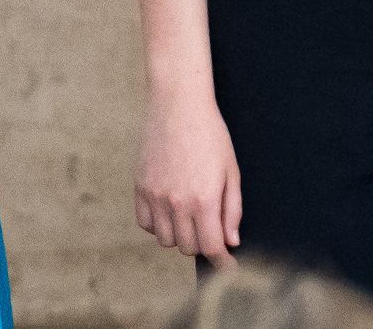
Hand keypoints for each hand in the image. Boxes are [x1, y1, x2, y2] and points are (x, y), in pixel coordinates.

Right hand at [133, 86, 240, 265]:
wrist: (177, 105)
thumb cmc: (210, 135)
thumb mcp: (231, 172)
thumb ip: (232, 210)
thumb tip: (231, 241)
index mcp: (204, 199)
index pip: (212, 248)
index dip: (223, 263)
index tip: (228, 266)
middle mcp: (177, 202)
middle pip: (188, 248)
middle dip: (203, 246)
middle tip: (211, 232)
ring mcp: (155, 195)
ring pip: (165, 240)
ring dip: (180, 237)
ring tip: (189, 221)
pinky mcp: (139, 186)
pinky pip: (145, 223)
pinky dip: (157, 225)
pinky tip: (169, 213)